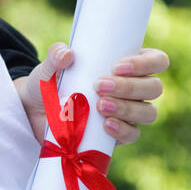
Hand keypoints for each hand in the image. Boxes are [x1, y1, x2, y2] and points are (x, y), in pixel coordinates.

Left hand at [14, 43, 168, 143]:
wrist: (34, 113)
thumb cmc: (49, 83)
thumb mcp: (49, 67)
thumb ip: (55, 56)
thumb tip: (68, 54)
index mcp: (127, 66)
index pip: (156, 60)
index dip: (146, 63)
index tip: (117, 66)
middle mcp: (134, 89)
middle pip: (154, 88)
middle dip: (129, 87)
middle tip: (99, 86)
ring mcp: (129, 113)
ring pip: (148, 112)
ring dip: (127, 108)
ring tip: (100, 106)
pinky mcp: (118, 135)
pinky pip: (132, 134)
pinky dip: (122, 130)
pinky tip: (106, 125)